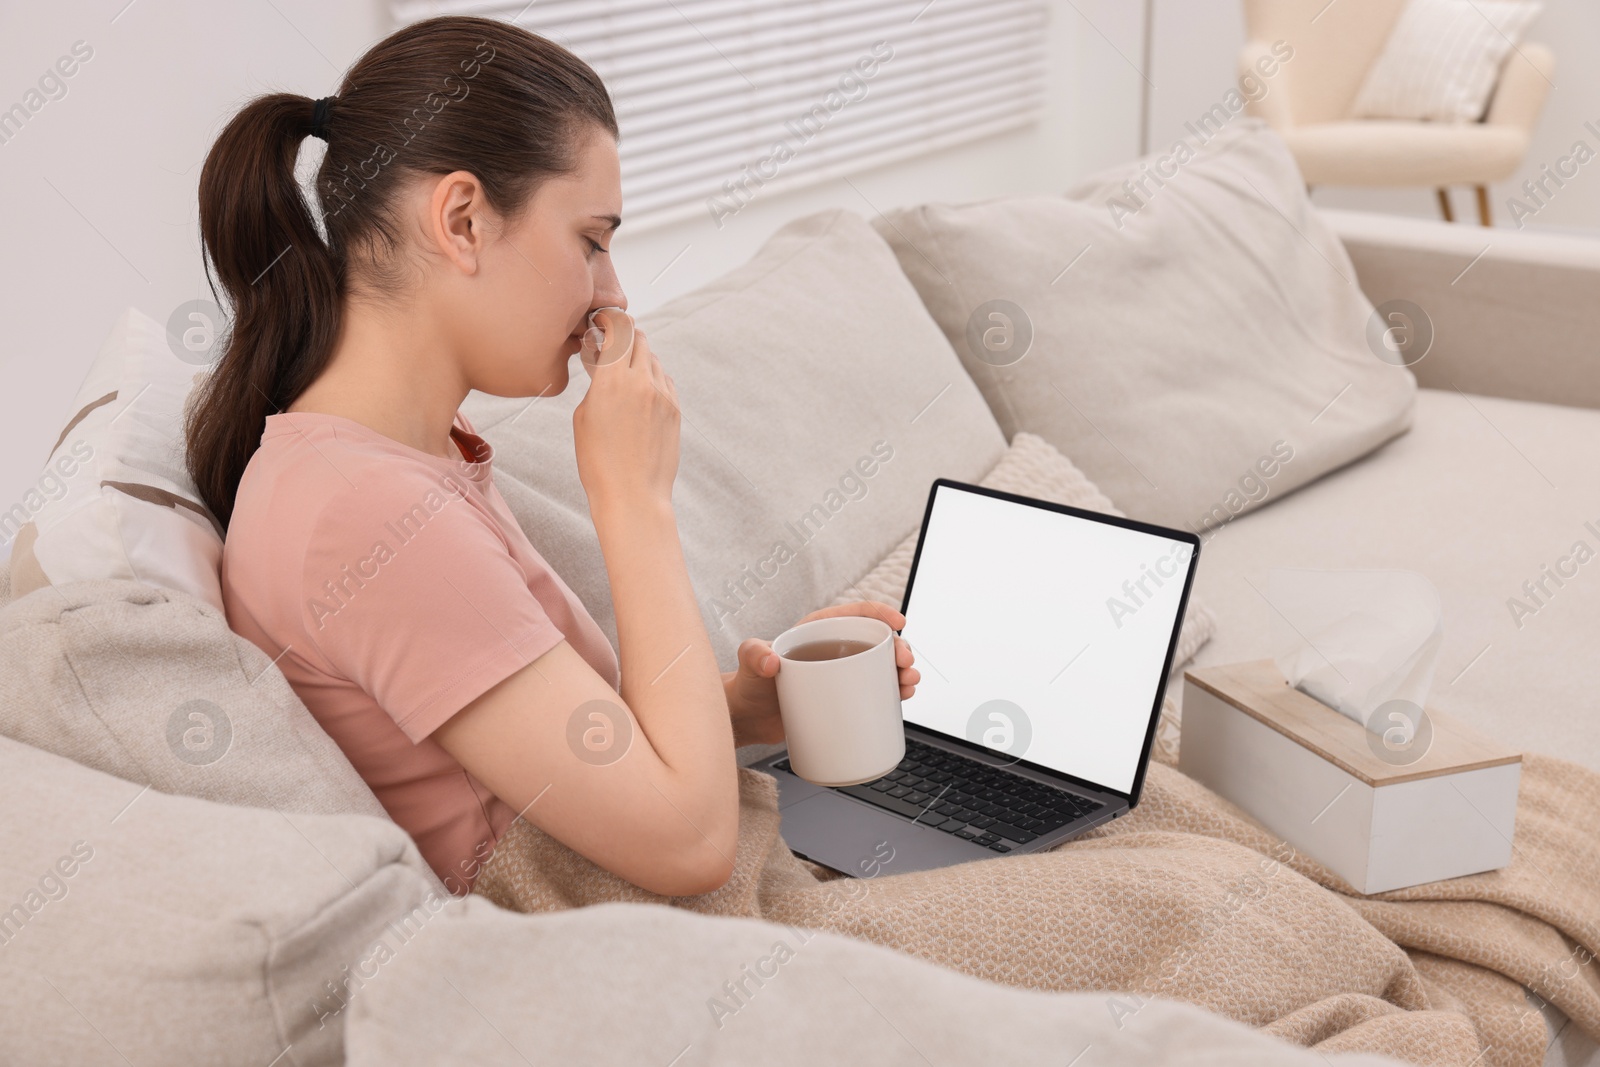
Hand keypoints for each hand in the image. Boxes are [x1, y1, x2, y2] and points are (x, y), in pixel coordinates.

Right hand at [572, 319, 679, 514]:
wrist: (633, 496)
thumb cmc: (598, 462)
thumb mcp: (583, 417)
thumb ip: (596, 383)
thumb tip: (604, 366)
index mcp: (612, 381)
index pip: (618, 330)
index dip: (610, 319)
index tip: (602, 321)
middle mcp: (642, 382)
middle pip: (639, 339)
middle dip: (625, 336)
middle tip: (611, 344)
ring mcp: (663, 396)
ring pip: (653, 360)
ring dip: (639, 358)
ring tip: (623, 374)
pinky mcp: (675, 410)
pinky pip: (665, 380)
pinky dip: (652, 378)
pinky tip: (640, 393)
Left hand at [725, 601, 919, 746]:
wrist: (747, 718)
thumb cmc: (747, 684)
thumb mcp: (748, 664)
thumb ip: (753, 655)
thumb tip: (772, 661)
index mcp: (818, 631)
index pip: (855, 614)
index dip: (881, 614)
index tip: (898, 623)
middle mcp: (833, 650)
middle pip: (875, 643)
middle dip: (898, 649)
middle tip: (905, 664)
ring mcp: (840, 675)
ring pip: (880, 668)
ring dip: (901, 672)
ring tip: (909, 683)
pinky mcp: (842, 698)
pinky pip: (873, 691)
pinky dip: (892, 692)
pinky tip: (903, 696)